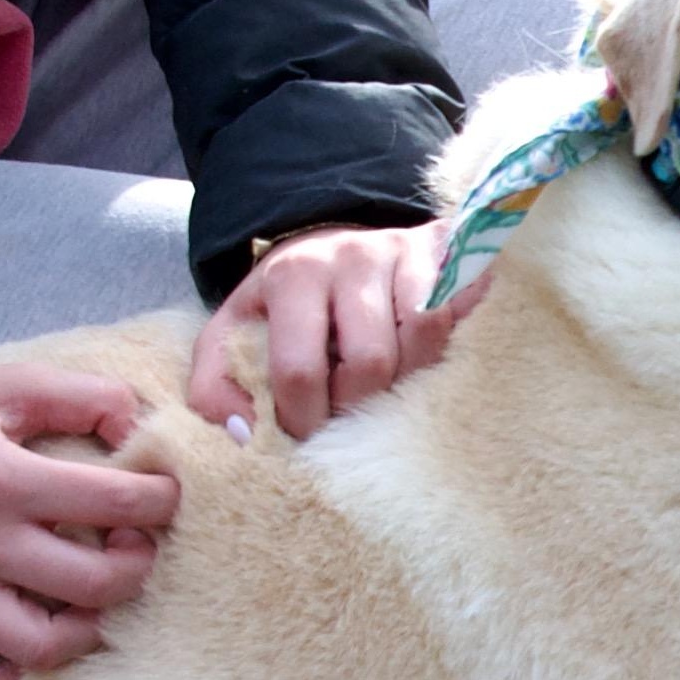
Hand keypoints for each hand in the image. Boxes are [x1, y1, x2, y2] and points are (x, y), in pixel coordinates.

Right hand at [0, 362, 179, 679]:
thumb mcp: (5, 383)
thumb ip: (82, 395)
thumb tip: (138, 426)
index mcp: (3, 478)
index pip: (115, 502)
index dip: (160, 500)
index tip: (162, 496)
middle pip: (94, 584)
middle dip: (137, 566)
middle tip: (132, 546)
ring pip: (42, 647)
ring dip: (87, 630)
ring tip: (91, 601)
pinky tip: (26, 648)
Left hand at [187, 220, 482, 439]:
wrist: (334, 244)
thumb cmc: (284, 305)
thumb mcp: (233, 335)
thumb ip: (216, 387)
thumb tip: (245, 435)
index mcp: (292, 275)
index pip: (299, 369)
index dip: (304, 419)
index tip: (307, 435)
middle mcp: (352, 256)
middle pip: (370, 361)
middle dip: (359, 405)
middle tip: (350, 412)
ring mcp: (407, 253)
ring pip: (425, 337)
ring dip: (410, 379)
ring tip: (388, 385)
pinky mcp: (449, 256)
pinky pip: (463, 313)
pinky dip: (451, 346)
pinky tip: (429, 359)